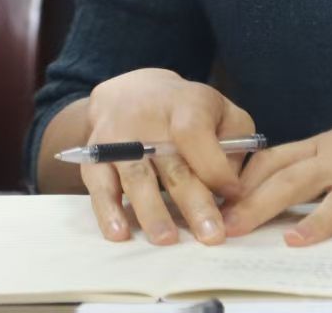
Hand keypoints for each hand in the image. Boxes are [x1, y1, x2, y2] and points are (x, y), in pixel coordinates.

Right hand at [79, 68, 255, 247]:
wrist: (131, 92)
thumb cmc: (185, 110)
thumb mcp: (220, 111)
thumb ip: (236, 143)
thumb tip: (235, 188)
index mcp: (185, 105)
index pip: (198, 136)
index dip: (216, 168)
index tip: (233, 194)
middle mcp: (149, 121)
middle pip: (173, 166)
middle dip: (193, 203)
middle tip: (211, 235)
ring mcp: (119, 140)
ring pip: (137, 179)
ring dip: (152, 212)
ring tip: (167, 240)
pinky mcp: (96, 157)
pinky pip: (100, 187)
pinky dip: (108, 211)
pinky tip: (119, 233)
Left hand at [220, 98, 331, 244]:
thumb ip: (313, 167)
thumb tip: (265, 196)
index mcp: (327, 146)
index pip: (275, 160)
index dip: (242, 183)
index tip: (212, 204)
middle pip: (296, 178)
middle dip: (259, 204)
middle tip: (230, 227)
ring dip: (316, 219)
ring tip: (291, 240)